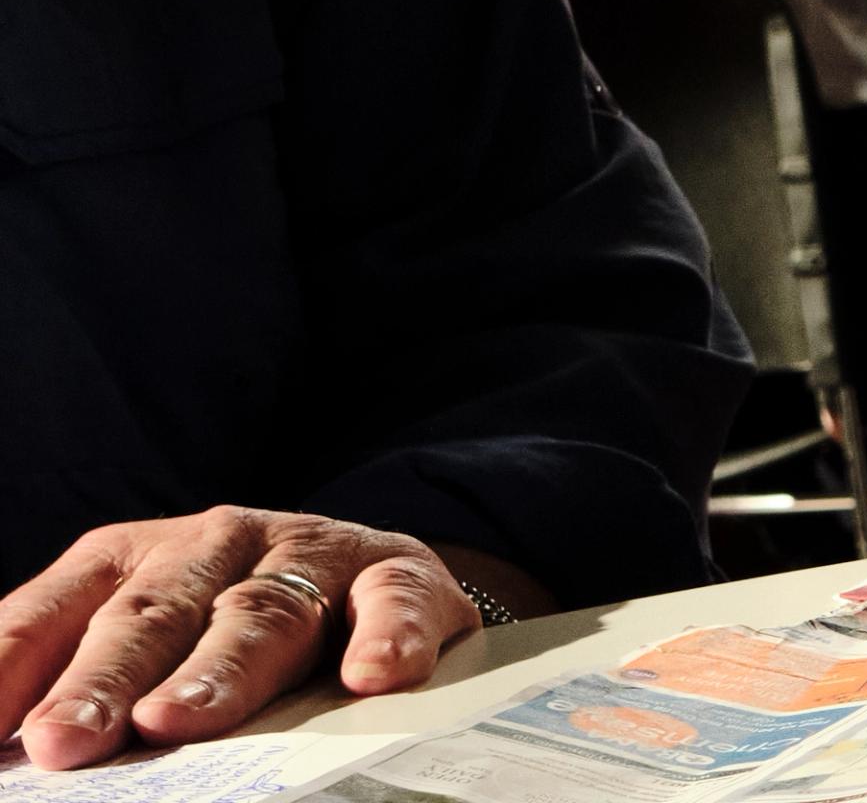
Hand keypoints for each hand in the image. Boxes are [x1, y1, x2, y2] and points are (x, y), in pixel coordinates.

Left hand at [0, 510, 478, 766]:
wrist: (376, 583)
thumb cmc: (233, 635)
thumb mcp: (145, 651)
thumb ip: (75, 692)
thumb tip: (10, 752)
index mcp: (131, 562)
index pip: (53, 614)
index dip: (9, 669)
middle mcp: (217, 543)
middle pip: (152, 614)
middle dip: (103, 679)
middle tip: (64, 740)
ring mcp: (311, 552)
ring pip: (261, 611)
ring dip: (219, 670)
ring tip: (178, 720)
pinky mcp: (397, 571)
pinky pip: (391, 599)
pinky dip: (384, 635)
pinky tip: (371, 676)